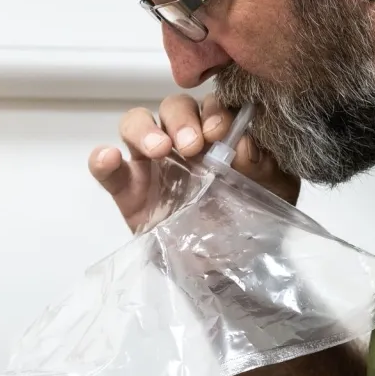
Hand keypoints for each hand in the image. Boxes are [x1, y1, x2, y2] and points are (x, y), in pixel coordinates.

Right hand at [89, 93, 300, 231]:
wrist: (229, 271)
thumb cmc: (251, 223)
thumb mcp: (272, 192)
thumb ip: (264, 164)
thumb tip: (245, 143)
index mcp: (217, 134)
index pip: (210, 104)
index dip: (213, 111)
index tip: (220, 132)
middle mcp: (182, 141)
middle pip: (172, 107)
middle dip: (181, 119)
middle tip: (192, 146)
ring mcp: (151, 164)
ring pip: (135, 123)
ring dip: (144, 129)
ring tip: (159, 150)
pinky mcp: (127, 190)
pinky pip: (107, 168)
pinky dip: (102, 159)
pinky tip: (109, 159)